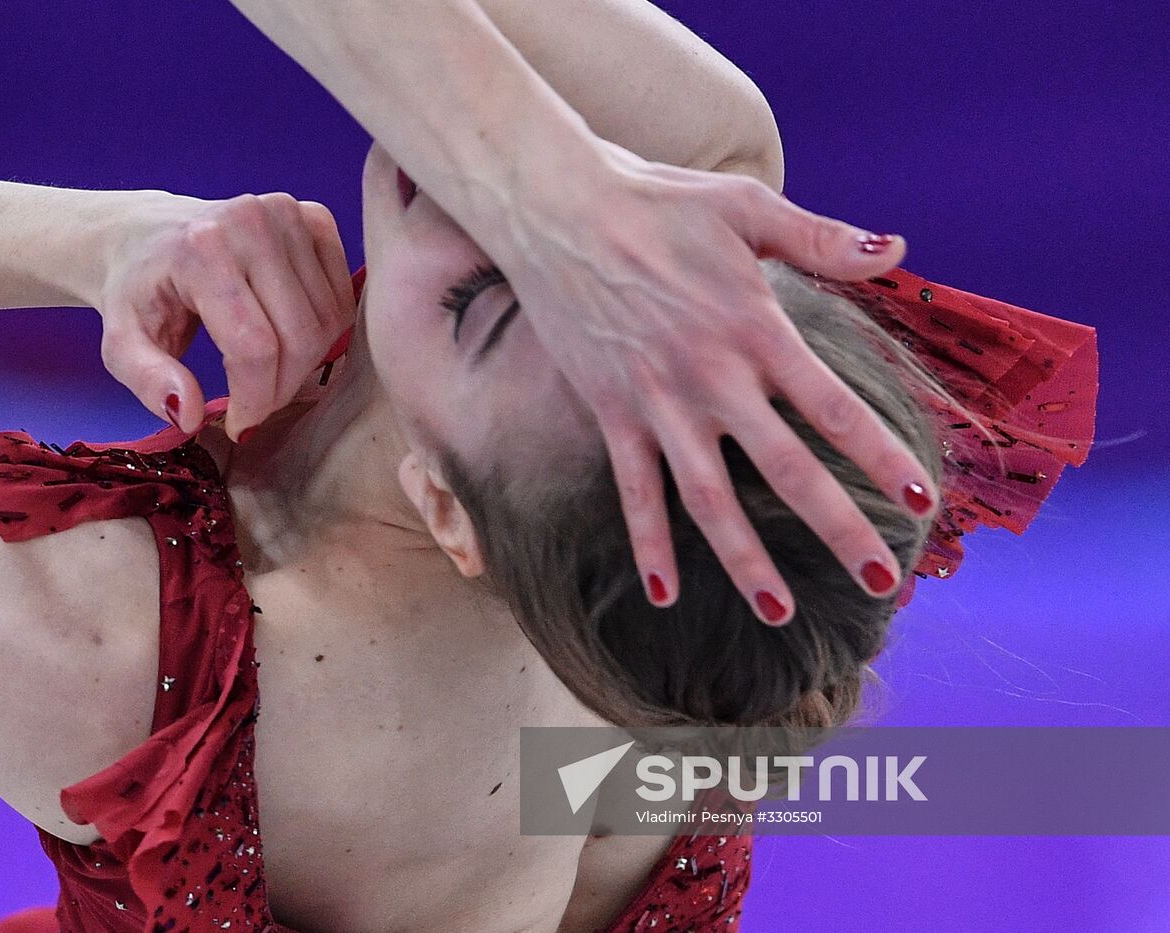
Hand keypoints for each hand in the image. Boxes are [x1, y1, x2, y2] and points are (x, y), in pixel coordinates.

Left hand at [90, 191, 355, 440]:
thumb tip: (190, 417)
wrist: (146, 233)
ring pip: (328, 323)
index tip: (240, 425)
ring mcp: (289, 214)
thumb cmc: (138, 291)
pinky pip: (341, 298)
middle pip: (300, 338)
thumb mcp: (120, 343)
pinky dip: (324, 332)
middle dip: (282, 389)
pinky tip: (289, 339)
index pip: (254, 346)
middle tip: (256, 405)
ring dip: (305, 365)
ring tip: (268, 373)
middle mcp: (251, 220)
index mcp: (200, 248)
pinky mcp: (314, 216)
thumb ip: (149, 381)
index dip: (255, 399)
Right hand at [499, 140, 937, 624]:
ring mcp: (657, 403)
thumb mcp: (748, 205)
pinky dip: (648, 544)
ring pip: (709, 500)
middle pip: (787, 471)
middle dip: (840, 529)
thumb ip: (824, 239)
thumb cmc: (657, 200)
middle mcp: (711, 378)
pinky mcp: (611, 413)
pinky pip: (632, 491)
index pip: (833, 408)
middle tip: (883, 581)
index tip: (921, 502)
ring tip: (781, 614)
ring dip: (747, 561)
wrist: (556, 208)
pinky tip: (664, 593)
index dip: (882, 457)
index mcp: (755, 328)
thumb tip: (900, 252)